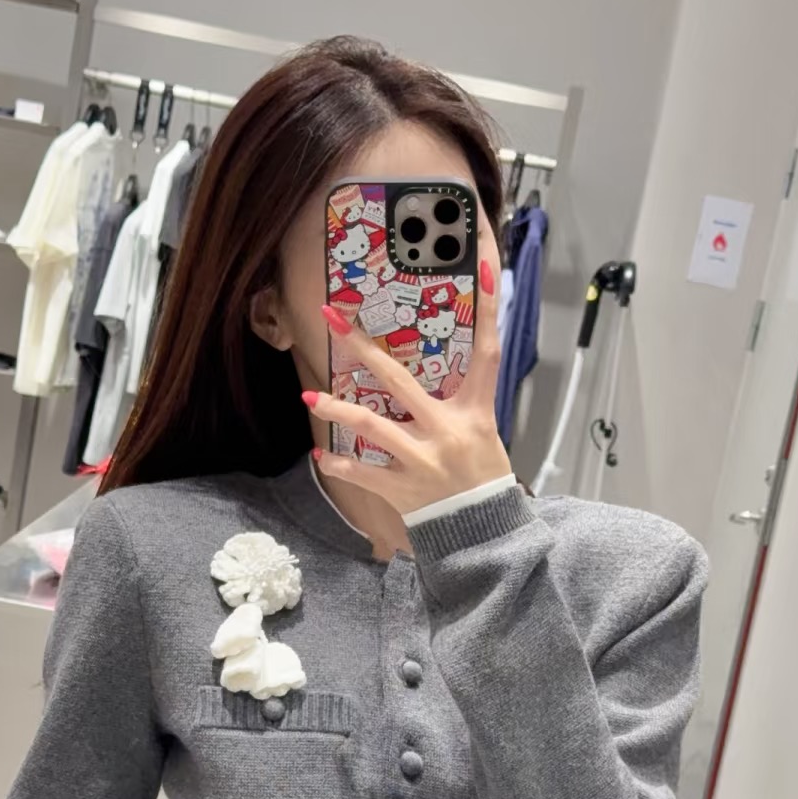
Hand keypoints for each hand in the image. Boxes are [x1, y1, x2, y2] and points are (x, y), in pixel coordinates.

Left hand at [306, 256, 511, 517]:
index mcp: (475, 411)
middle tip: (331, 318)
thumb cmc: (483, 479)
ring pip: (371, 425)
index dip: (486, 308)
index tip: (481, 264)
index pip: (488, 349)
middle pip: (399, 379)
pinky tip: (321, 455)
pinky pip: (362, 473)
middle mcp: (447, 431)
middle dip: (361, 346)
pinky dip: (339, 465)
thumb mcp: (484, 433)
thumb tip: (440, 370)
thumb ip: (461, 402)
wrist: (486, 534)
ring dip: (336, 409)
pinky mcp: (403, 489)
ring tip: (309, 396)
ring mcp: (422, 460)